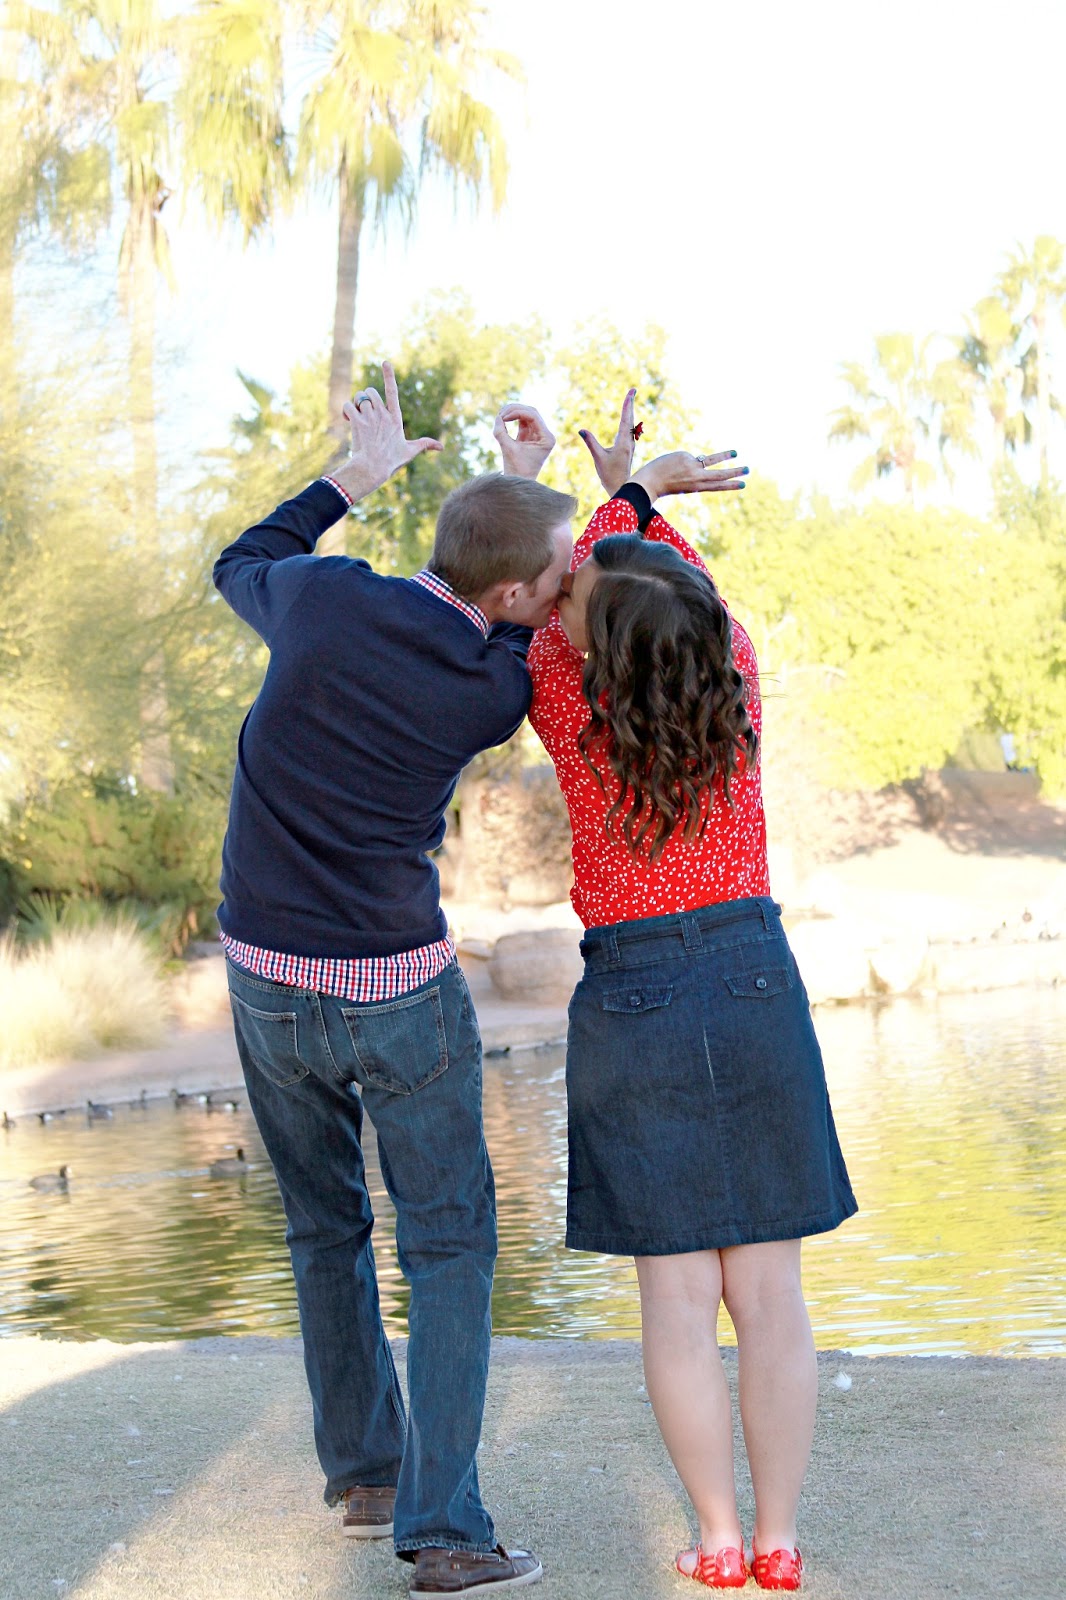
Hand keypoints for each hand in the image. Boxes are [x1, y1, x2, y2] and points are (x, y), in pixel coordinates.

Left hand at [332, 361, 441, 500]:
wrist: (373, 468)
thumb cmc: (391, 461)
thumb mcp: (410, 451)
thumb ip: (424, 444)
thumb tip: (442, 447)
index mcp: (395, 418)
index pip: (392, 391)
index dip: (389, 375)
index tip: (385, 362)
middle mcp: (383, 414)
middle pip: (370, 391)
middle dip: (365, 398)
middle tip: (364, 413)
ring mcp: (370, 417)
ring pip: (359, 397)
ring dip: (356, 404)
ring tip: (357, 419)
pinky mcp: (357, 422)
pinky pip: (348, 406)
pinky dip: (346, 411)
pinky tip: (349, 421)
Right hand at [493, 404, 555, 478]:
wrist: (518, 482)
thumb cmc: (516, 470)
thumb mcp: (508, 449)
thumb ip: (501, 432)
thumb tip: (498, 417)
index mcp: (546, 438)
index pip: (533, 416)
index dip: (517, 412)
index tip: (503, 417)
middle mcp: (545, 435)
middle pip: (531, 412)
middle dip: (515, 410)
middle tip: (500, 414)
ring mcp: (538, 434)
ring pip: (526, 414)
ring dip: (513, 412)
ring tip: (500, 416)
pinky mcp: (530, 436)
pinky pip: (522, 421)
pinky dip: (512, 418)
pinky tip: (502, 419)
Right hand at [578, 387, 638, 495]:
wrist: (621, 487)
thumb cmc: (609, 475)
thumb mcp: (598, 458)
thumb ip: (591, 443)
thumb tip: (581, 430)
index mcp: (623, 442)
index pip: (626, 419)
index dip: (628, 404)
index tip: (631, 392)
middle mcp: (629, 442)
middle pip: (630, 418)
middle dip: (630, 403)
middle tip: (633, 390)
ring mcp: (629, 445)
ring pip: (630, 424)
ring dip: (629, 410)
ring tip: (630, 398)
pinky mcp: (627, 448)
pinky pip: (628, 430)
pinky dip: (627, 420)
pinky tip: (627, 417)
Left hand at [631, 449, 747, 500]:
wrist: (649, 481)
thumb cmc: (664, 484)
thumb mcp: (682, 482)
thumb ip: (694, 471)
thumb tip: (700, 460)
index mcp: (696, 487)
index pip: (717, 485)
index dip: (730, 485)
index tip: (742, 484)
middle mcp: (696, 478)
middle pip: (719, 474)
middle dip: (734, 472)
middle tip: (748, 470)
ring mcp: (692, 467)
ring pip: (711, 460)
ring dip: (725, 456)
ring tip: (736, 453)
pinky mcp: (686, 457)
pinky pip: (687, 456)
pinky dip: (679, 460)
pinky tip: (671, 464)